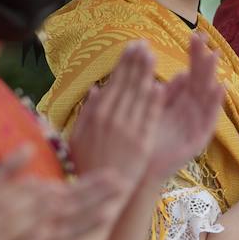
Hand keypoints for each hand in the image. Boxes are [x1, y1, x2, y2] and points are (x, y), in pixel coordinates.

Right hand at [71, 41, 164, 187]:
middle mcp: (111, 119)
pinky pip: (149, 117)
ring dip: (146, 74)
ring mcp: (127, 130)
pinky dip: (154, 102)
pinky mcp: (142, 143)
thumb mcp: (78, 138)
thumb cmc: (86, 166)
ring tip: (152, 56)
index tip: (131, 48)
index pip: (112, 83)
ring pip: (138, 97)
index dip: (123, 64)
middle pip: (126, 84)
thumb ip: (88, 114)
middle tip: (144, 45)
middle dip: (136, 63)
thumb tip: (94, 91)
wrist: (99, 195)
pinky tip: (160, 86)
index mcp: (95, 115)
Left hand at [137, 34, 225, 189]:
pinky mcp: (198, 140)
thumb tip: (169, 67)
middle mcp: (191, 111)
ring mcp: (196, 125)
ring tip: (214, 56)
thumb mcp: (150, 109)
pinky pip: (210, 120)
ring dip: (212, 75)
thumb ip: (160, 91)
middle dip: (204, 60)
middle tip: (207, 40)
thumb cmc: (142, 140)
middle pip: (201, 81)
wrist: (138, 172)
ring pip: (207, 96)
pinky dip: (215, 104)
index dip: (194, 55)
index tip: (195, 35)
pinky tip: (219, 88)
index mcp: (179, 101)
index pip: (190, 73)